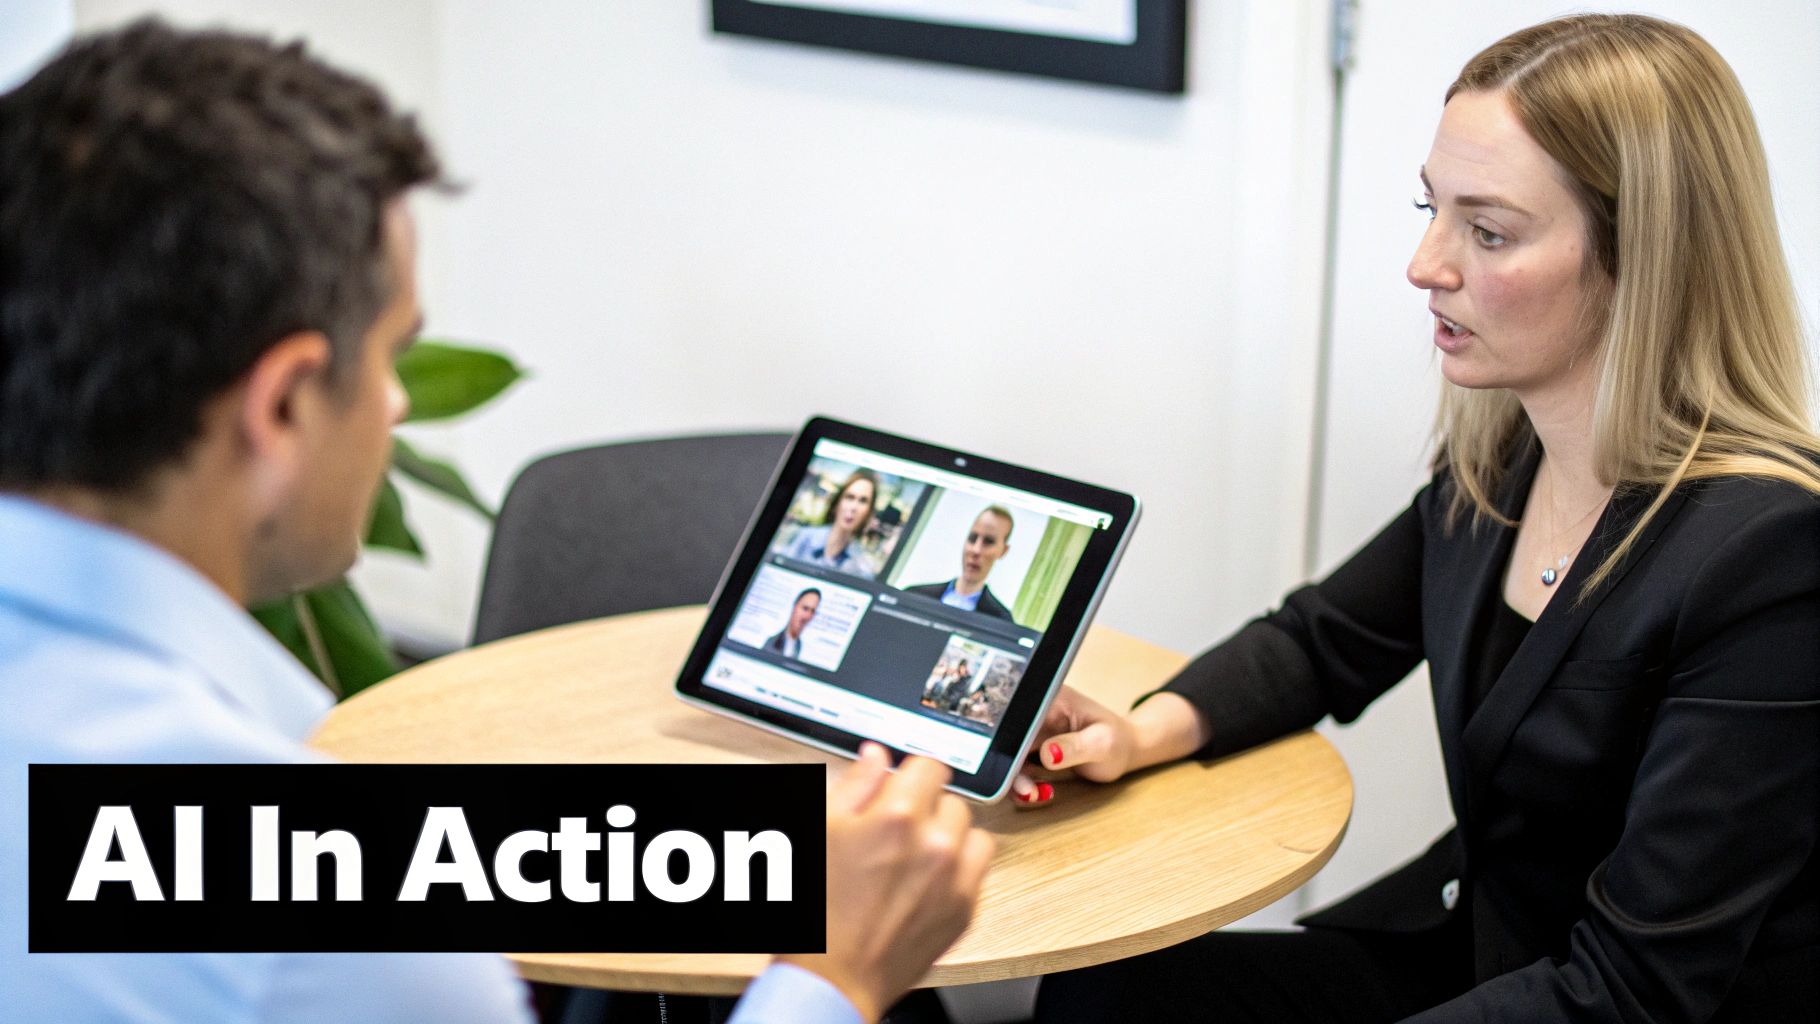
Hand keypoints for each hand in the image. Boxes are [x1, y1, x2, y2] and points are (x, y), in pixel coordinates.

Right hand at [780, 743, 994, 1022]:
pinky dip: (962, 865)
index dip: (910, 776)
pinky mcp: (966, 906)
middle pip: (949, 797)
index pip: (928, 766)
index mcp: (896, 816)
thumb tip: (877, 754)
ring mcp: (956, 877)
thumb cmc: (821, 909)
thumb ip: (855, 785)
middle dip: (926, 807)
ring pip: (969, 828)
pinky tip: (932, 877)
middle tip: (898, 832)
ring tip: (918, 854)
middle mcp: (934, 842)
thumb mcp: (823, 831)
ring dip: (948, 833)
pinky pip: (980, 864)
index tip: (903, 788)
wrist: (835, 975)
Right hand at [1011, 688, 1206, 806]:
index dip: (1010, 743)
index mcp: (1052, 699)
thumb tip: (1048, 755)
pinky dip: (1024, 783)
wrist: (1127, 749)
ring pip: (1009, 754)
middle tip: (1027, 792)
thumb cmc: (1118, 741)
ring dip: (1017, 779)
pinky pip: (1018, 765)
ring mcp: (1035, 729)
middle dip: (1011, 767)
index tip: (1014, 768)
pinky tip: (1043, 792)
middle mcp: (1038, 711)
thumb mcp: (1103, 744)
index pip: (1020, 718)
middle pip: (1008, 738)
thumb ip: (1076, 748)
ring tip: (1035, 795)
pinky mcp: (1034, 746)